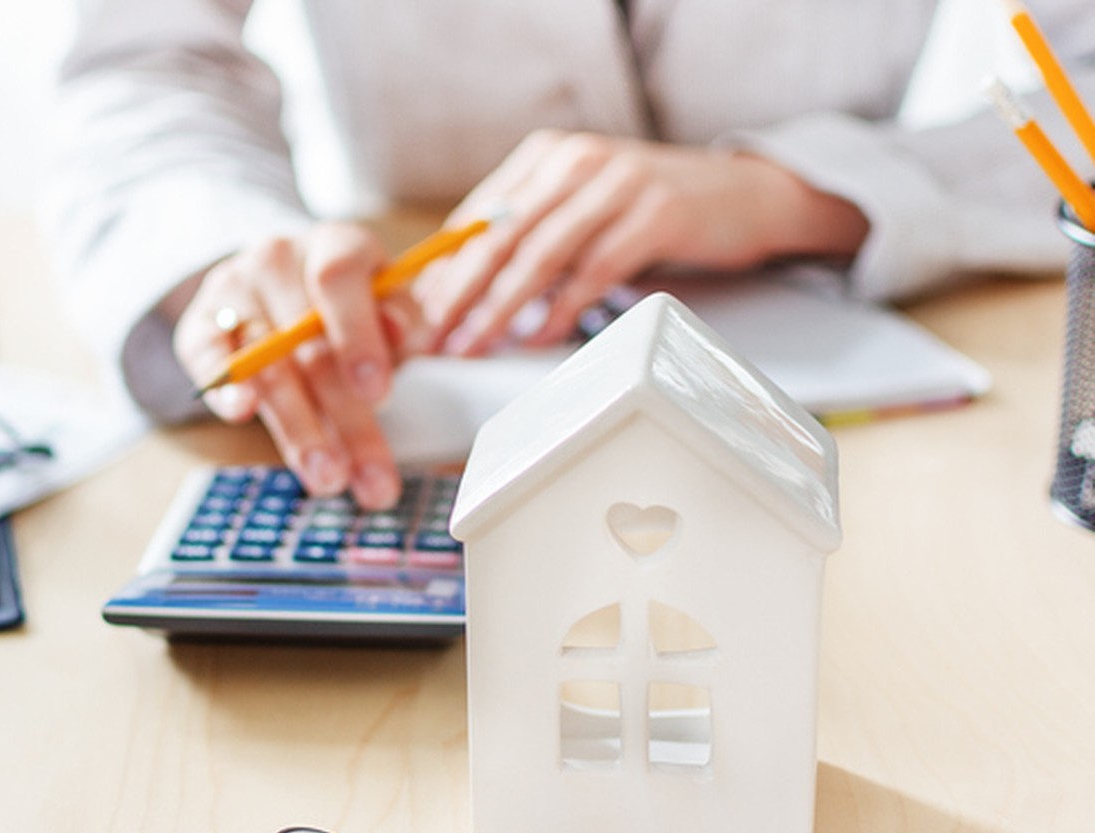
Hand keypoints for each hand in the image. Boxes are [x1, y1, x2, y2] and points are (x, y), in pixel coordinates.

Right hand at [174, 222, 427, 509]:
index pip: (339, 279)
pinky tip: (241, 414)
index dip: (358, 337)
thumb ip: (404, 320)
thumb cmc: (353, 306)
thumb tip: (404, 336)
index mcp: (336, 245)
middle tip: (371, 480)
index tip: (379, 395)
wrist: (286, 283)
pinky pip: (206, 357)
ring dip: (300, 431)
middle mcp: (279, 257)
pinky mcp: (201, 322)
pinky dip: (224, 388)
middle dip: (346, 421)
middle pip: (308, 344)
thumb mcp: (389, 304)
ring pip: (267, 366)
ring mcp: (233, 288)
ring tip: (329, 479)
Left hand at [418, 130, 868, 354]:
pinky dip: (563, 310)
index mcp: (547, 157)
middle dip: (460, 293)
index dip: (443, 271)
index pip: (478, 217)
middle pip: (499, 235)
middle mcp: (576, 162)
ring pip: (541, 254)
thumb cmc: (652, 210)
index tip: (417, 316)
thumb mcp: (583, 208)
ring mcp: (617, 185)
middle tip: (435, 338)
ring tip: (476, 346)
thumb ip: (532, 235)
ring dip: (501, 308)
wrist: (744, 194)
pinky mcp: (656, 214)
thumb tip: (467, 291)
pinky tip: (540, 337)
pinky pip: (596, 271)